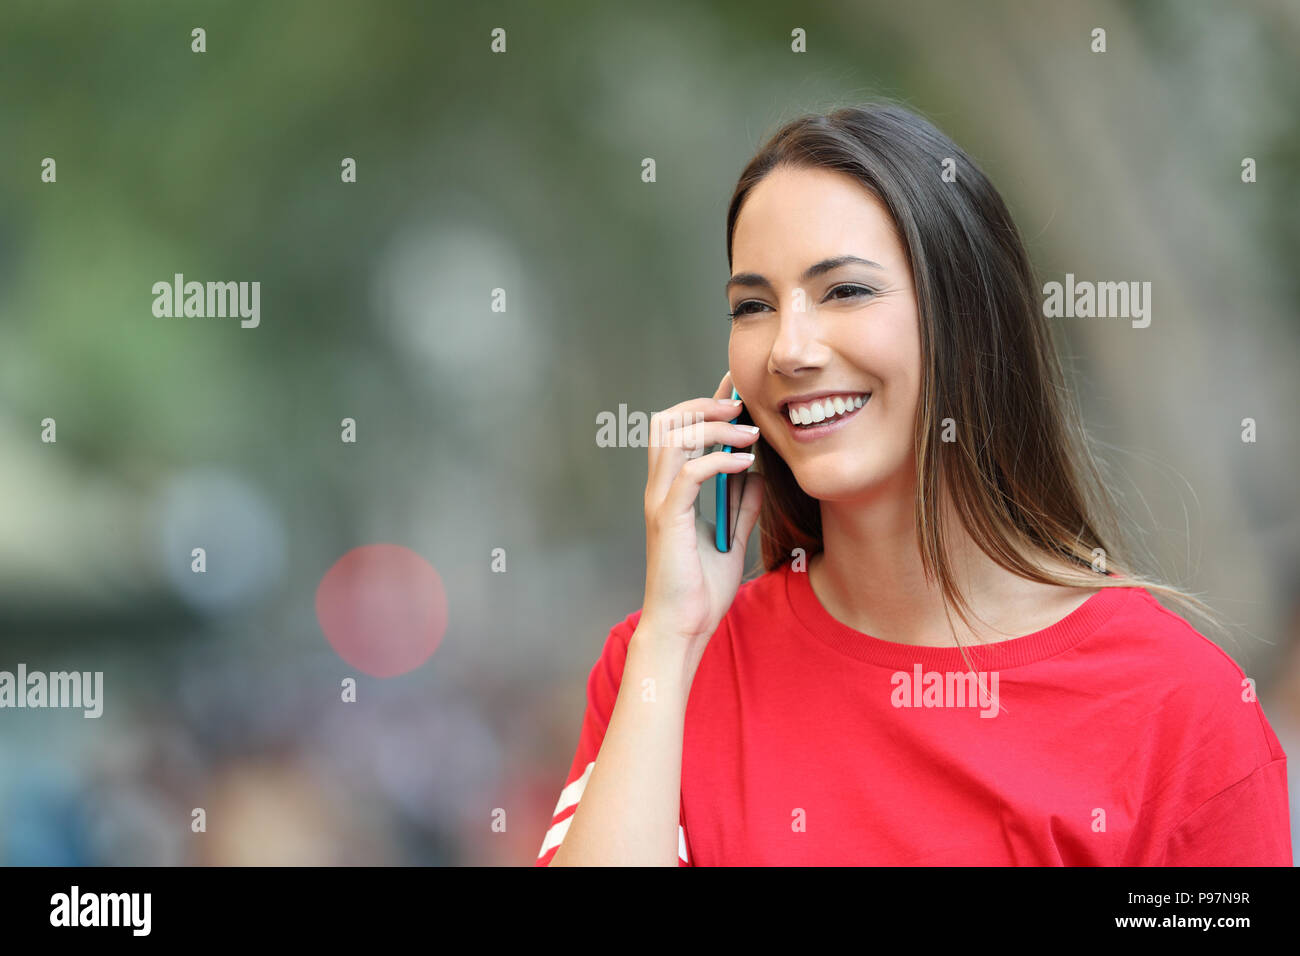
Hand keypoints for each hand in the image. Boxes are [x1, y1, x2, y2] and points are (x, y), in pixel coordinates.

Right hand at [639, 370, 763, 648]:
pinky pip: (691, 474)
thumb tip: (759, 473)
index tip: (735, 390)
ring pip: (674, 438)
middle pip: (665, 422)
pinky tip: (747, 464)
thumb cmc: (699, 590)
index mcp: (670, 491)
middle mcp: (660, 490)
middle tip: (740, 405)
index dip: (705, 404)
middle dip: (703, 404)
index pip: (679, 431)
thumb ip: (742, 505)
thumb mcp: (731, 537)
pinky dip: (720, 461)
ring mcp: (661, 503)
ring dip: (714, 427)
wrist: (683, 628)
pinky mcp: (669, 520)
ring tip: (749, 432)